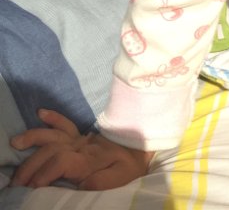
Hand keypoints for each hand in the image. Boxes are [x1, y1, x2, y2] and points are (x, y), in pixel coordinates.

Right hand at [10, 109, 153, 189]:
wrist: (142, 145)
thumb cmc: (130, 165)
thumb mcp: (121, 178)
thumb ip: (102, 181)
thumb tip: (82, 182)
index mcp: (89, 159)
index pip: (61, 161)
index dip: (45, 173)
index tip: (33, 186)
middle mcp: (82, 145)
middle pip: (51, 150)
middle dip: (31, 164)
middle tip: (16, 180)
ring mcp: (81, 138)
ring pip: (54, 135)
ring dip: (34, 138)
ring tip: (16, 142)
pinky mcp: (82, 134)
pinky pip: (66, 123)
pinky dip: (53, 117)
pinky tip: (40, 112)